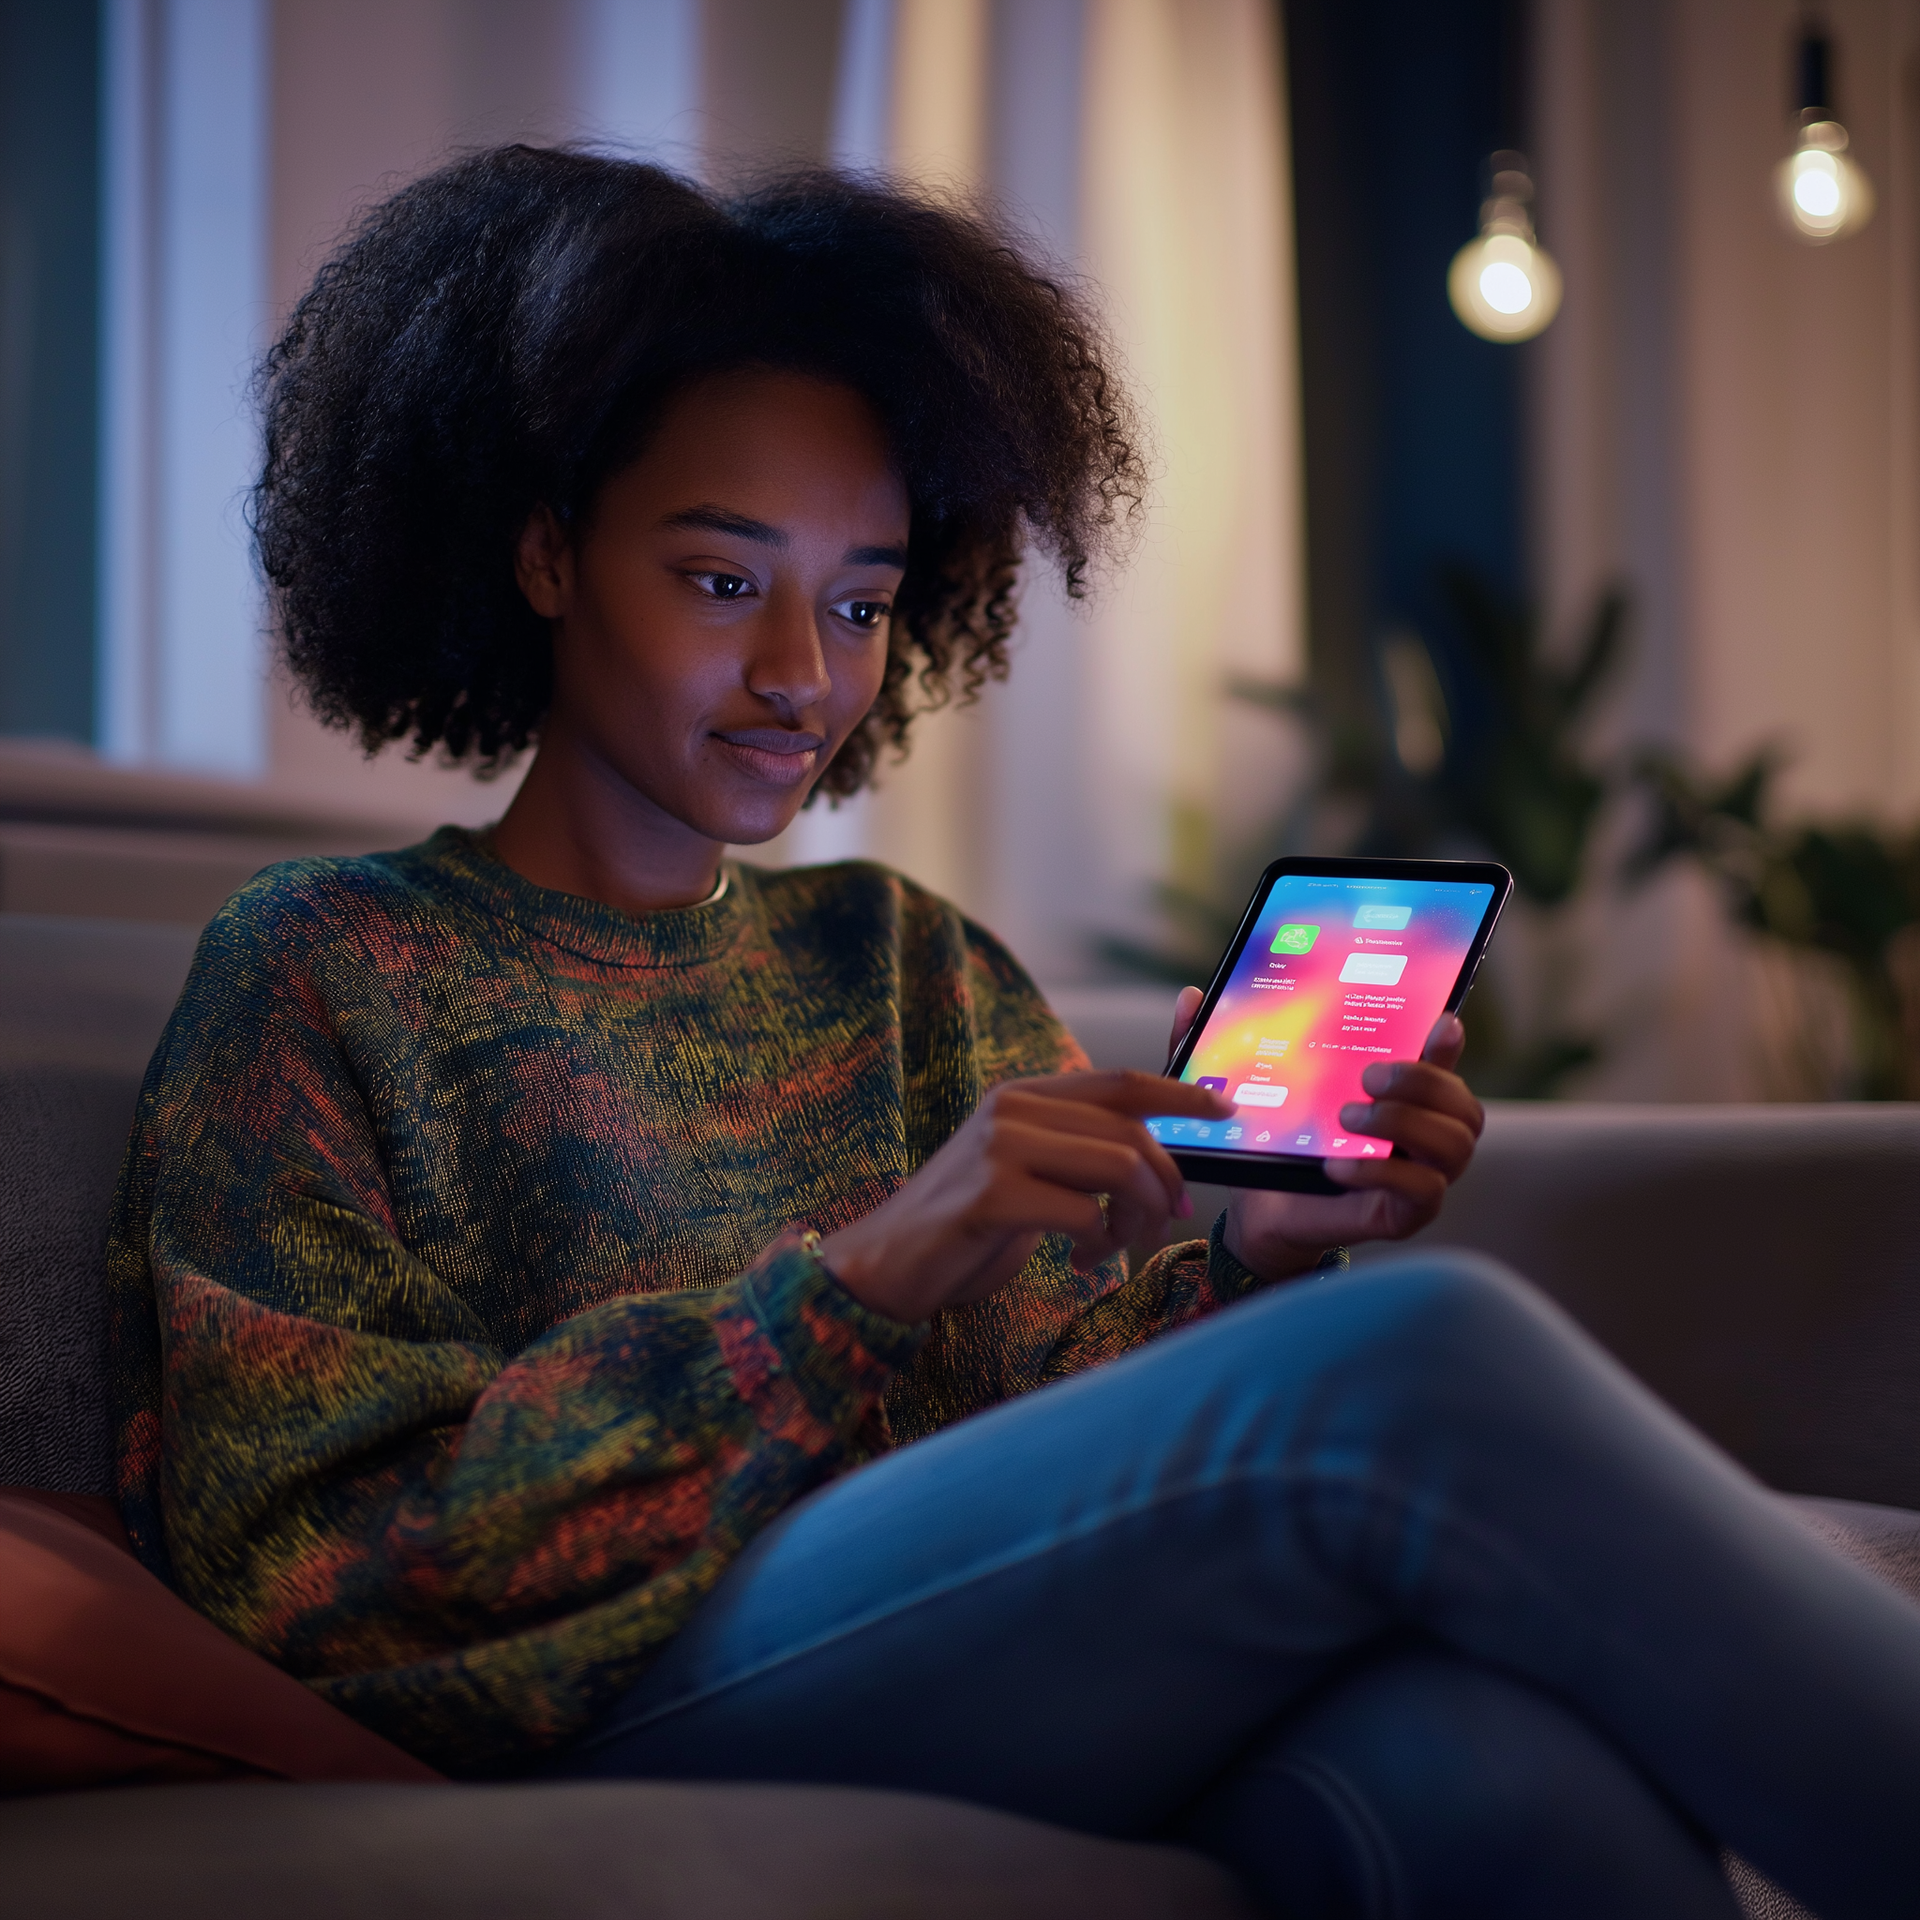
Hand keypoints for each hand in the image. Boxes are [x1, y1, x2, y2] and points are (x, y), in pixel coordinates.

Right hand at [819, 1071, 1231, 1324]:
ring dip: (1135, 1218)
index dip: (1179, 1091)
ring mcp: (999, 1148)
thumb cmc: (967, 1226)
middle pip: (1131, 1131)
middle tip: (1161, 1221)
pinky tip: (1077, 1261)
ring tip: (1112, 1247)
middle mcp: (1012, 1109)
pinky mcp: (992, 1195)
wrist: (887, 1266)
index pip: (1120, 1081)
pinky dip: (1098, 1245)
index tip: (1225, 1109)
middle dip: (1164, 1183)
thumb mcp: (1027, 1173)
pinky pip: (1084, 1214)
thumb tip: (1155, 1156)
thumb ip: (1078, 1152)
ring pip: (1118, 1168)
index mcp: (1025, 1095)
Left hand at [1163, 987, 1483, 1285]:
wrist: (1257, 1212)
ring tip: (1348, 1118)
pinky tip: (1337, 1164)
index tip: (1438, 1020)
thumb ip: (1222, 1044)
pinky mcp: (1405, 1215)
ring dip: (1405, 1124)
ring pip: (1458, 1145)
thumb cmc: (1268, 1144)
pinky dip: (1382, 1172)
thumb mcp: (1245, 1088)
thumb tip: (1191, 996)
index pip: (1446, 1063)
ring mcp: (1421, 1177)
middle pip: (1465, 1106)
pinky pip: (1424, 1191)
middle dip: (1425, 1081)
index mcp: (1401, 1096)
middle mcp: (1423, 1136)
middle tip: (1368, 1076)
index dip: (1450, 1042)